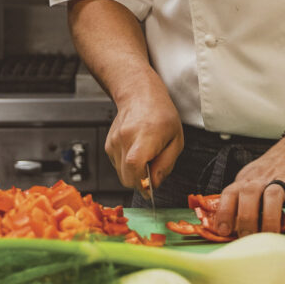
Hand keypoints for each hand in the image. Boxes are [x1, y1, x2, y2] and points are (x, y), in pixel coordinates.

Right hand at [104, 76, 183, 197]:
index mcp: (145, 135)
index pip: (134, 165)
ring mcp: (114, 142)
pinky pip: (117, 165)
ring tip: (146, 155)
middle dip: (140, 182)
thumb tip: (154, 184)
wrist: (139, 95)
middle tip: (152, 171)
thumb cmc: (161, 114)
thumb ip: (166, 164)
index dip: (142, 182)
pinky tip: (137, 150)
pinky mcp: (108, 145)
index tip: (150, 188)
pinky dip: (127, 165)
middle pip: (126, 177)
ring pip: (121, 174)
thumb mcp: (176, 139)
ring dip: (134, 173)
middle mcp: (125, 138)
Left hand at [215, 137, 284, 237]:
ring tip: (271, 237)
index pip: (230, 193)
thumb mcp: (253, 178)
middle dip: (246, 218)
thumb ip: (243, 198)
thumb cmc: (275, 169)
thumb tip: (230, 228)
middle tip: (248, 237)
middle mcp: (265, 179)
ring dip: (269, 220)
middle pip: (249, 194)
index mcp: (248, 179)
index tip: (223, 231)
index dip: (224, 212)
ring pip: (273, 197)